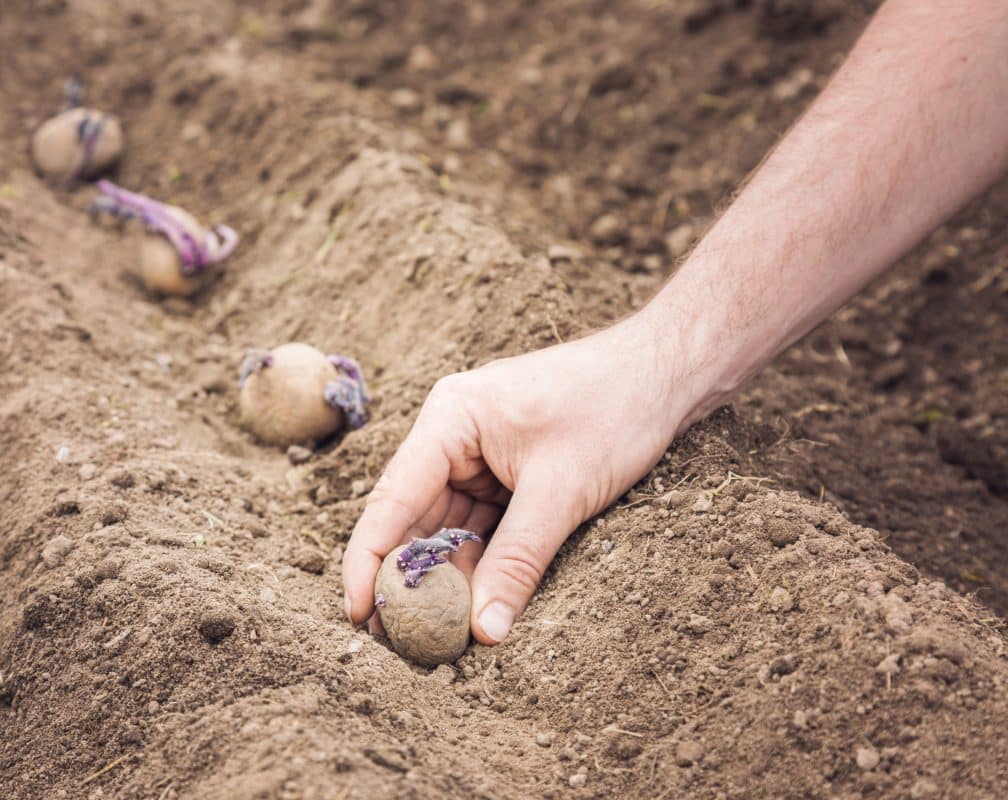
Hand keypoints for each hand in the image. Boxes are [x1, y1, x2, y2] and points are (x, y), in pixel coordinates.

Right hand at [341, 311, 692, 643]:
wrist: (666, 375)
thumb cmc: (612, 410)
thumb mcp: (560, 492)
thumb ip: (518, 561)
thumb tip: (483, 629)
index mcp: (449, 419)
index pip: (392, 497)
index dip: (369, 558)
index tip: (356, 612)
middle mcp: (454, 435)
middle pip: (414, 516)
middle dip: (408, 576)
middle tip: (393, 637)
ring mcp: (481, 455)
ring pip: (449, 527)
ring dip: (444, 576)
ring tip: (429, 634)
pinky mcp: (508, 474)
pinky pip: (482, 526)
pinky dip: (478, 563)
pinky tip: (471, 605)